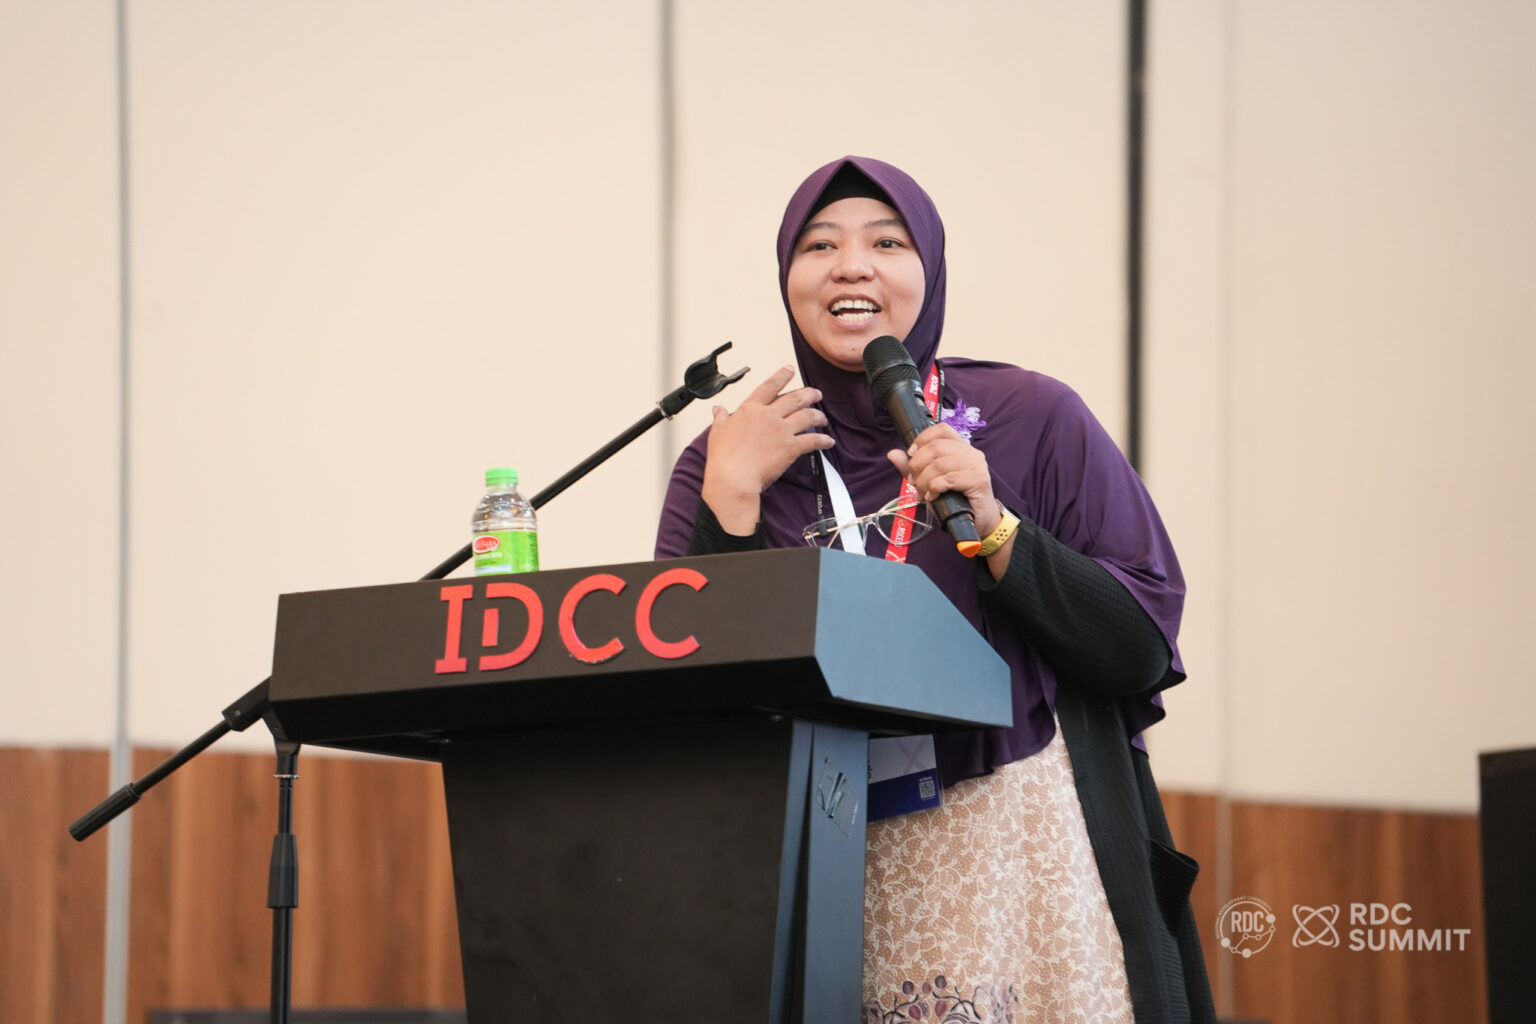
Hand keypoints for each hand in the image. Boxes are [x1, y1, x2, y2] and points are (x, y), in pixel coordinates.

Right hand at [702, 365, 832, 533]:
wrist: (733, 477)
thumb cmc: (723, 457)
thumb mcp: (717, 432)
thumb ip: (721, 418)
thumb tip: (718, 409)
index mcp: (751, 409)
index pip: (769, 386)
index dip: (781, 376)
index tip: (790, 369)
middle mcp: (769, 415)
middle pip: (795, 398)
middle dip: (809, 394)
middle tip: (816, 394)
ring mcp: (781, 430)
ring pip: (807, 415)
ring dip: (818, 415)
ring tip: (823, 417)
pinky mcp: (791, 447)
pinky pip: (813, 440)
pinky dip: (823, 440)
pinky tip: (828, 441)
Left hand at [886, 423, 1002, 535]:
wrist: (977, 521)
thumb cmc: (955, 500)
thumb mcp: (929, 481)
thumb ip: (912, 468)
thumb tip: (893, 453)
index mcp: (960, 447)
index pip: (941, 429)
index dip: (922, 439)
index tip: (911, 455)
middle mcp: (971, 452)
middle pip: (936, 447)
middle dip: (917, 465)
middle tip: (913, 481)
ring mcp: (976, 465)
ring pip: (940, 464)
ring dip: (924, 480)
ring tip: (922, 492)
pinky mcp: (979, 480)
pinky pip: (948, 479)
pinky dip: (934, 488)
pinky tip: (932, 496)